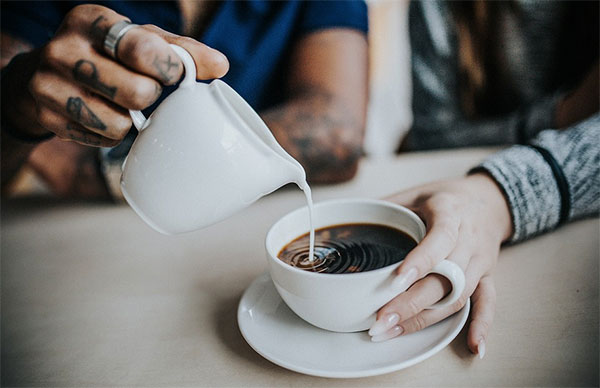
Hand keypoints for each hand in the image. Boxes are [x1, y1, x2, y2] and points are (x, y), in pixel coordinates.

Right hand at [3, 4, 228, 146]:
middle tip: (144, 89)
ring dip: (129, 120)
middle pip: (137, 93)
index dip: (170, 68)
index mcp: (91, 21)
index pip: (143, 49)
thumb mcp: (139, 40)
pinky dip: (109, 134)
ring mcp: (49, 86)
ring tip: (119, 103)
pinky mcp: (47, 118)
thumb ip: (181, 51)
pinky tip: (100, 115)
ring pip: (118, 124)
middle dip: (150, 96)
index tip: (176, 74)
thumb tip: (221, 65)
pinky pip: (101, 140)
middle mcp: (63, 50)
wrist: (41, 75)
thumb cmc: (106, 55)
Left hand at [368, 173, 512, 357]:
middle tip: (380, 320)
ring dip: (425, 318)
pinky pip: (488, 302)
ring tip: (392, 331)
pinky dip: (482, 325)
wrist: (488, 200)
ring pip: (458, 295)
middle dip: (410, 302)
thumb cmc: (445, 197)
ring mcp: (480, 260)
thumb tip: (348, 217)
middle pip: (445, 277)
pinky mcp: (487, 276)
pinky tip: (473, 347)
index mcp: (450, 213)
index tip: (397, 280)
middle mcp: (468, 239)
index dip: (421, 261)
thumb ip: (386, 206)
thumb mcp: (415, 192)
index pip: (440, 239)